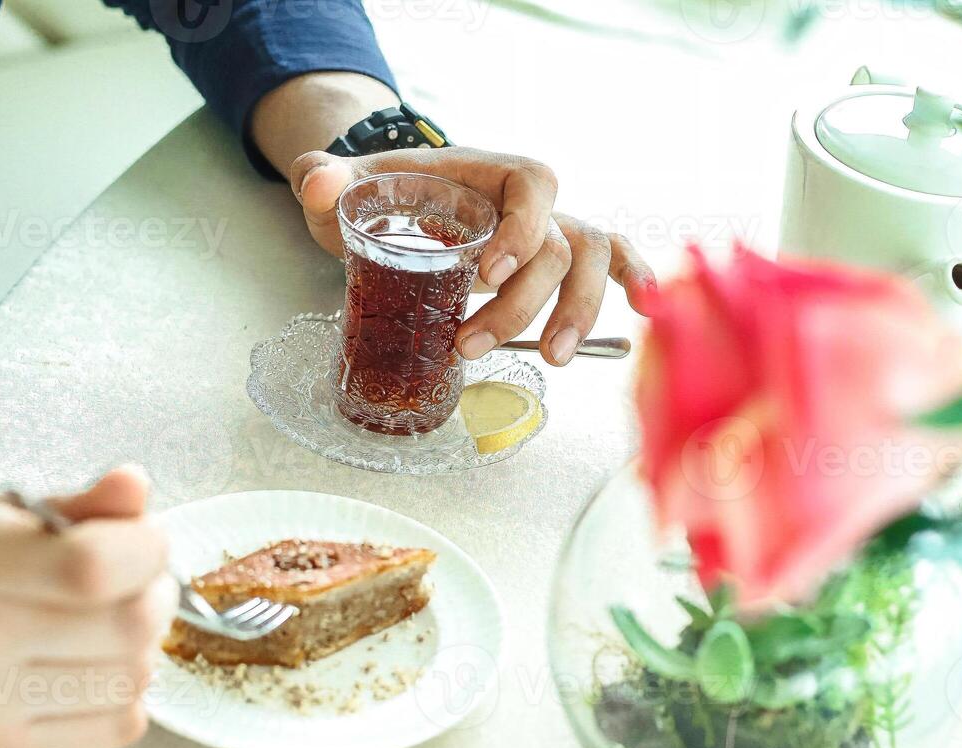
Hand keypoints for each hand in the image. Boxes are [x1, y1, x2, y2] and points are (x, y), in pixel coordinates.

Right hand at [0, 467, 175, 747]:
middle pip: (129, 626)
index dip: (145, 550)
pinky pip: (119, 727)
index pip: (92, 566)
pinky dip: (123, 694)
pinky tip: (87, 670)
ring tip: (104, 627)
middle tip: (135, 583)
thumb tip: (136, 490)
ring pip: (132, 679)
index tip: (145, 540)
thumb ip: (71, 505)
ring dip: (139, 647)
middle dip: (153, 594)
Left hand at [288, 147, 656, 364]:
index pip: (532, 187)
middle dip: (524, 302)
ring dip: (579, 311)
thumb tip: (317, 183)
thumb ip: (323, 178)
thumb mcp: (344, 183)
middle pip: (559, 244)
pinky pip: (613, 260)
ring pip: (593, 259)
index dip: (520, 231)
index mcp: (490, 172)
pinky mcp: (556, 262)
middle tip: (473, 345)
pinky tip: (644, 314)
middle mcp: (531, 204)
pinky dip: (636, 279)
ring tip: (551, 359)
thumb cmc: (379, 194)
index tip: (482, 274)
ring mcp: (550, 232)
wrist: (395, 200)